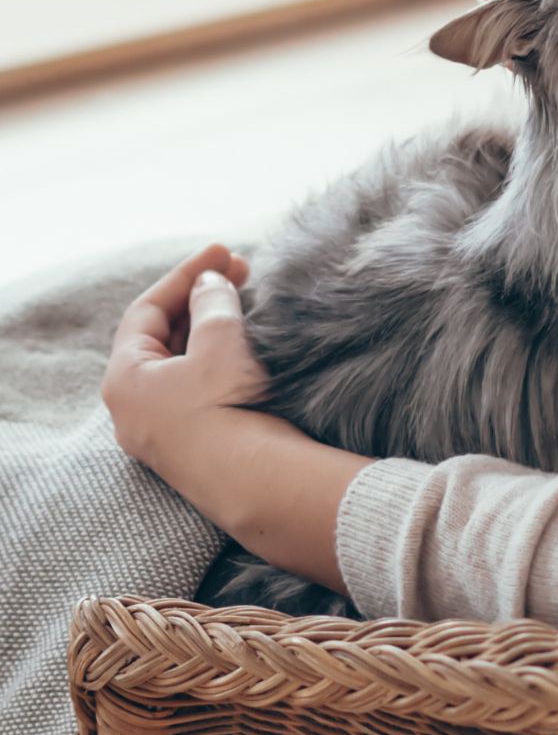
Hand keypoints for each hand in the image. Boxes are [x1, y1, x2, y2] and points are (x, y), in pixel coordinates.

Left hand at [102, 243, 264, 473]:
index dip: (187, 274)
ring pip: (180, 365)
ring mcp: (160, 432)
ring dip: (211, 330)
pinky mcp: (190, 447)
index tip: (224, 251)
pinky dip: (216, 361)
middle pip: (162, 337)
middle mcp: (132, 408)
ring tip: (246, 305)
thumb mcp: (219, 339)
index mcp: (125, 378)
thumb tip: (209, 283)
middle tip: (241, 273)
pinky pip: (195, 391)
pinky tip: (245, 349)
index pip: (148, 310)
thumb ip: (212, 301)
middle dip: (200, 300)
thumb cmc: (228, 407)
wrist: (256, 482)